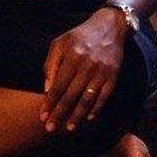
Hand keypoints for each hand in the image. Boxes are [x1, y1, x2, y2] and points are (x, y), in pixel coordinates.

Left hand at [41, 9, 125, 132]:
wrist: (109, 26)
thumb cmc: (80, 36)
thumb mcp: (60, 43)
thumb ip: (51, 65)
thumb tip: (47, 90)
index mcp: (72, 56)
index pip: (58, 86)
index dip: (49, 103)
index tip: (42, 117)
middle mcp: (87, 64)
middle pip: (71, 96)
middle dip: (59, 114)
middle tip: (50, 129)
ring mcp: (102, 71)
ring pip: (87, 99)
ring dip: (77, 116)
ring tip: (68, 128)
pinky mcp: (113, 75)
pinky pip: (104, 96)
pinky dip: (96, 109)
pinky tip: (88, 118)